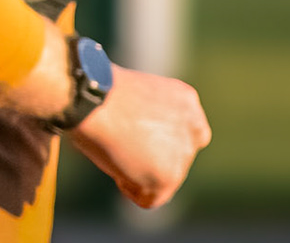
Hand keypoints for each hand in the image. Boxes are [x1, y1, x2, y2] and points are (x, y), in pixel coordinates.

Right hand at [67, 65, 210, 209]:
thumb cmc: (100, 92)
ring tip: (114, 148)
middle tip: (120, 145)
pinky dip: (127, 187)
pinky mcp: (168, 177)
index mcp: (187, 102)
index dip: (153, 139)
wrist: (94, 98)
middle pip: (174, 158)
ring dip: (138, 172)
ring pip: (162, 179)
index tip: (131, 135)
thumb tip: (140, 141)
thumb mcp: (136, 96)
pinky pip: (148, 198)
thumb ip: (150, 118)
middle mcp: (195, 128)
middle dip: (149, 158)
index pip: (179, 134)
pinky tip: (114, 162)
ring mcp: (183, 155)